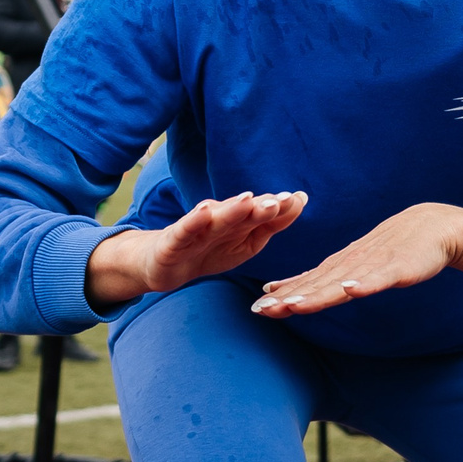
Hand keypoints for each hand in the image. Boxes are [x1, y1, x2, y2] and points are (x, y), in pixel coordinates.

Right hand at [84, 191, 306, 308]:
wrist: (163, 263)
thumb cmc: (209, 249)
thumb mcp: (244, 243)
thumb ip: (269, 224)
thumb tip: (299, 201)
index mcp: (238, 223)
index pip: (261, 214)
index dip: (279, 207)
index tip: (299, 198)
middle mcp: (218, 220)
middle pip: (242, 213)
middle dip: (260, 206)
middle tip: (280, 200)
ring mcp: (195, 229)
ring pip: (216, 219)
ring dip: (231, 209)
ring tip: (247, 200)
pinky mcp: (173, 241)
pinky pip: (184, 230)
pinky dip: (193, 221)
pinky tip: (203, 212)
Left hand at [251, 201, 462, 317]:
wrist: (430, 226)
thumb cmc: (389, 249)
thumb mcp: (348, 265)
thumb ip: (318, 281)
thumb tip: (281, 293)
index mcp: (338, 265)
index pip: (306, 283)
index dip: (282, 296)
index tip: (257, 309)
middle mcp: (350, 264)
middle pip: (317, 284)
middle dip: (290, 298)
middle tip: (264, 311)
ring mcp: (374, 265)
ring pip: (342, 282)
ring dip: (318, 294)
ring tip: (296, 306)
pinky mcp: (398, 268)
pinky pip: (380, 277)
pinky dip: (365, 283)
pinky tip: (353, 290)